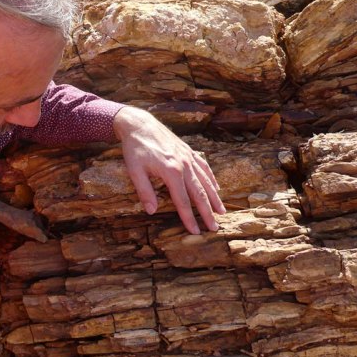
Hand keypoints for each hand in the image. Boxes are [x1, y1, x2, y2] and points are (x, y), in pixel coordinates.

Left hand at [113, 107, 226, 233]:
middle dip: (207, 212)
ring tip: (221, 212)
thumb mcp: (134, 170)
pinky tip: (216, 188)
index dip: (189, 218)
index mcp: (171, 171)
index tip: (196, 232)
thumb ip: (144, 191)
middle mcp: (184, 164)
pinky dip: (211, 179)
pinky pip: (204, 167)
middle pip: (199, 193)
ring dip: (214, 198)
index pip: (182, 201)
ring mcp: (188, 157)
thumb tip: (151, 211)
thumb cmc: (135, 148)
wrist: (140, 124)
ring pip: (206, 181)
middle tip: (215, 228)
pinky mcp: (189, 151)